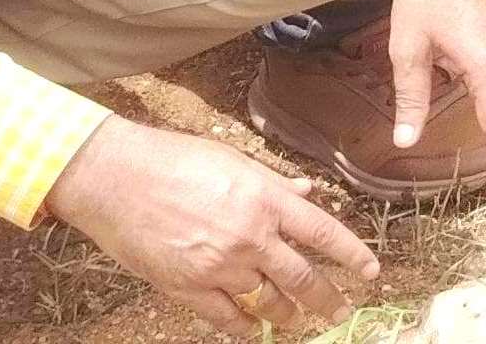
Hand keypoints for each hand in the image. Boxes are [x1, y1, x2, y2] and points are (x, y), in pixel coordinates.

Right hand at [43, 117, 377, 335]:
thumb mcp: (233, 160)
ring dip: (288, 315)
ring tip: (298, 320)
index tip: (370, 272)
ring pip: (269, 303)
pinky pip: (227, 319)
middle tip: (341, 311)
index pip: (323, 233)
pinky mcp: (189, 287)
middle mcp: (250, 237)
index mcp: (266, 200)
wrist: (115, 178)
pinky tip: (255, 332)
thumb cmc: (173, 160)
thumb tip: (308, 192)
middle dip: (328, 299)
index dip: (353, 255)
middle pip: (303, 278)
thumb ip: (275, 183)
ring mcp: (220, 266)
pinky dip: (245, 329)